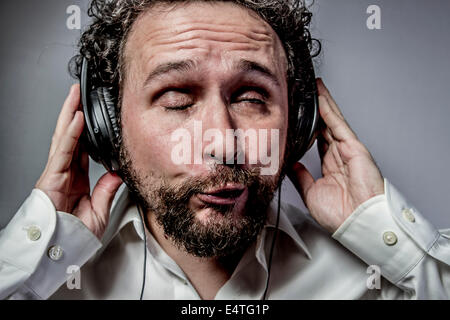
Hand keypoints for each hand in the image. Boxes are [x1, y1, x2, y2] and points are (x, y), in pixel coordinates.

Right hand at [35, 84, 122, 238]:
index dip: (87, 132)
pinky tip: (77, 118)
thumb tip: (117, 174)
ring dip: (71, 115)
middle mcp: (65, 173)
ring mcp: (57, 173)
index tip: (94, 117)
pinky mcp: (52, 176)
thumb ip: (106, 191)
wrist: (59, 251)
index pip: (83, 150)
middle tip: (80, 95)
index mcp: (76, 180)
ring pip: (65, 137)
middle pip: (71, 137)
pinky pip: (63, 150)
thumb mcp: (99, 212)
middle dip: (75, 114)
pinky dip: (71, 134)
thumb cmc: (73, 236)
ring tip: (75, 96)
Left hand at [288, 79, 383, 232]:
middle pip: (324, 126)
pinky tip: (319, 97)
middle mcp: (340, 155)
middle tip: (303, 94)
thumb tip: (291, 165)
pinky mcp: (354, 147)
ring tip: (312, 87)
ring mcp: (347, 149)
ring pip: (331, 120)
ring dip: (322, 103)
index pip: (317, 140)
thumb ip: (300, 177)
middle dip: (314, 110)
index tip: (297, 117)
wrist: (357, 223)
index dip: (307, 127)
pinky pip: (337, 124)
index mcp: (331, 166)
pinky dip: (328, 109)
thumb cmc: (340, 215)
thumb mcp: (311, 194)